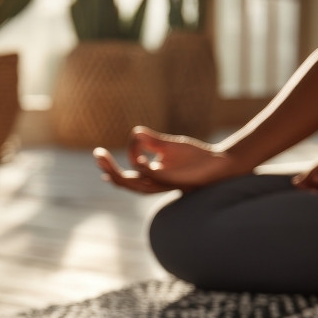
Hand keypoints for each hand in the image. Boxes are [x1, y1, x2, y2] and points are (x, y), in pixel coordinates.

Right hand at [94, 126, 241, 194]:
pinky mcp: (174, 180)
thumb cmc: (196, 157)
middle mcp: (154, 183)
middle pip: (125, 182)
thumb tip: (134, 133)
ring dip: (118, 172)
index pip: (126, 177)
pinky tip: (137, 160)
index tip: (100, 154)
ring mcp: (163, 183)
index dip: (110, 168)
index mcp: (151, 177)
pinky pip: (154, 176)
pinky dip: (143, 168)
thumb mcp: (168, 145)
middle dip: (109, 169)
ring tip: (105, 158)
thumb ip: (150, 140)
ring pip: (134, 184)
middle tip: (97, 155)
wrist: (220, 164)